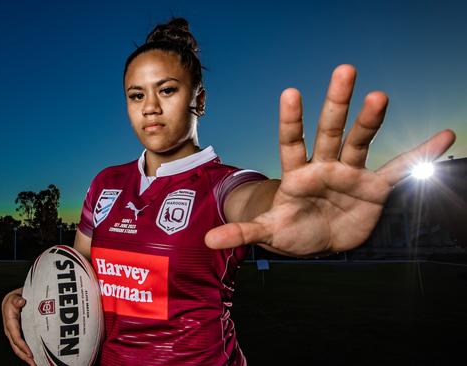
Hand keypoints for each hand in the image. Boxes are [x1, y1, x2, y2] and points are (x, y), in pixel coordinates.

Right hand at [2, 287, 35, 364]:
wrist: (10, 301)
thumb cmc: (13, 300)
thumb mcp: (14, 297)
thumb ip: (17, 300)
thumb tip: (21, 302)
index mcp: (10, 323)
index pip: (16, 337)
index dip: (23, 346)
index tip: (30, 353)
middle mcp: (11, 331)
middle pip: (16, 347)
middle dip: (25, 357)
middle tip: (34, 363)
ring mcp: (14, 334)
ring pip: (19, 349)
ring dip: (26, 357)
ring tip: (35, 364)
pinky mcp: (18, 335)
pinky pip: (21, 346)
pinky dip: (27, 353)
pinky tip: (34, 357)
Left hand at [205, 64, 455, 255]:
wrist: (319, 237)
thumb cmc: (293, 228)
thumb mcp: (268, 232)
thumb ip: (243, 233)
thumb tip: (207, 240)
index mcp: (296, 173)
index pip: (292, 141)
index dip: (292, 120)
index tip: (291, 93)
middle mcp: (324, 165)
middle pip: (330, 130)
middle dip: (335, 103)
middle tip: (344, 70)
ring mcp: (350, 172)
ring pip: (361, 141)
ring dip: (371, 120)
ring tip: (379, 95)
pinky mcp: (374, 187)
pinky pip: (399, 169)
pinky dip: (420, 155)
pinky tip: (443, 136)